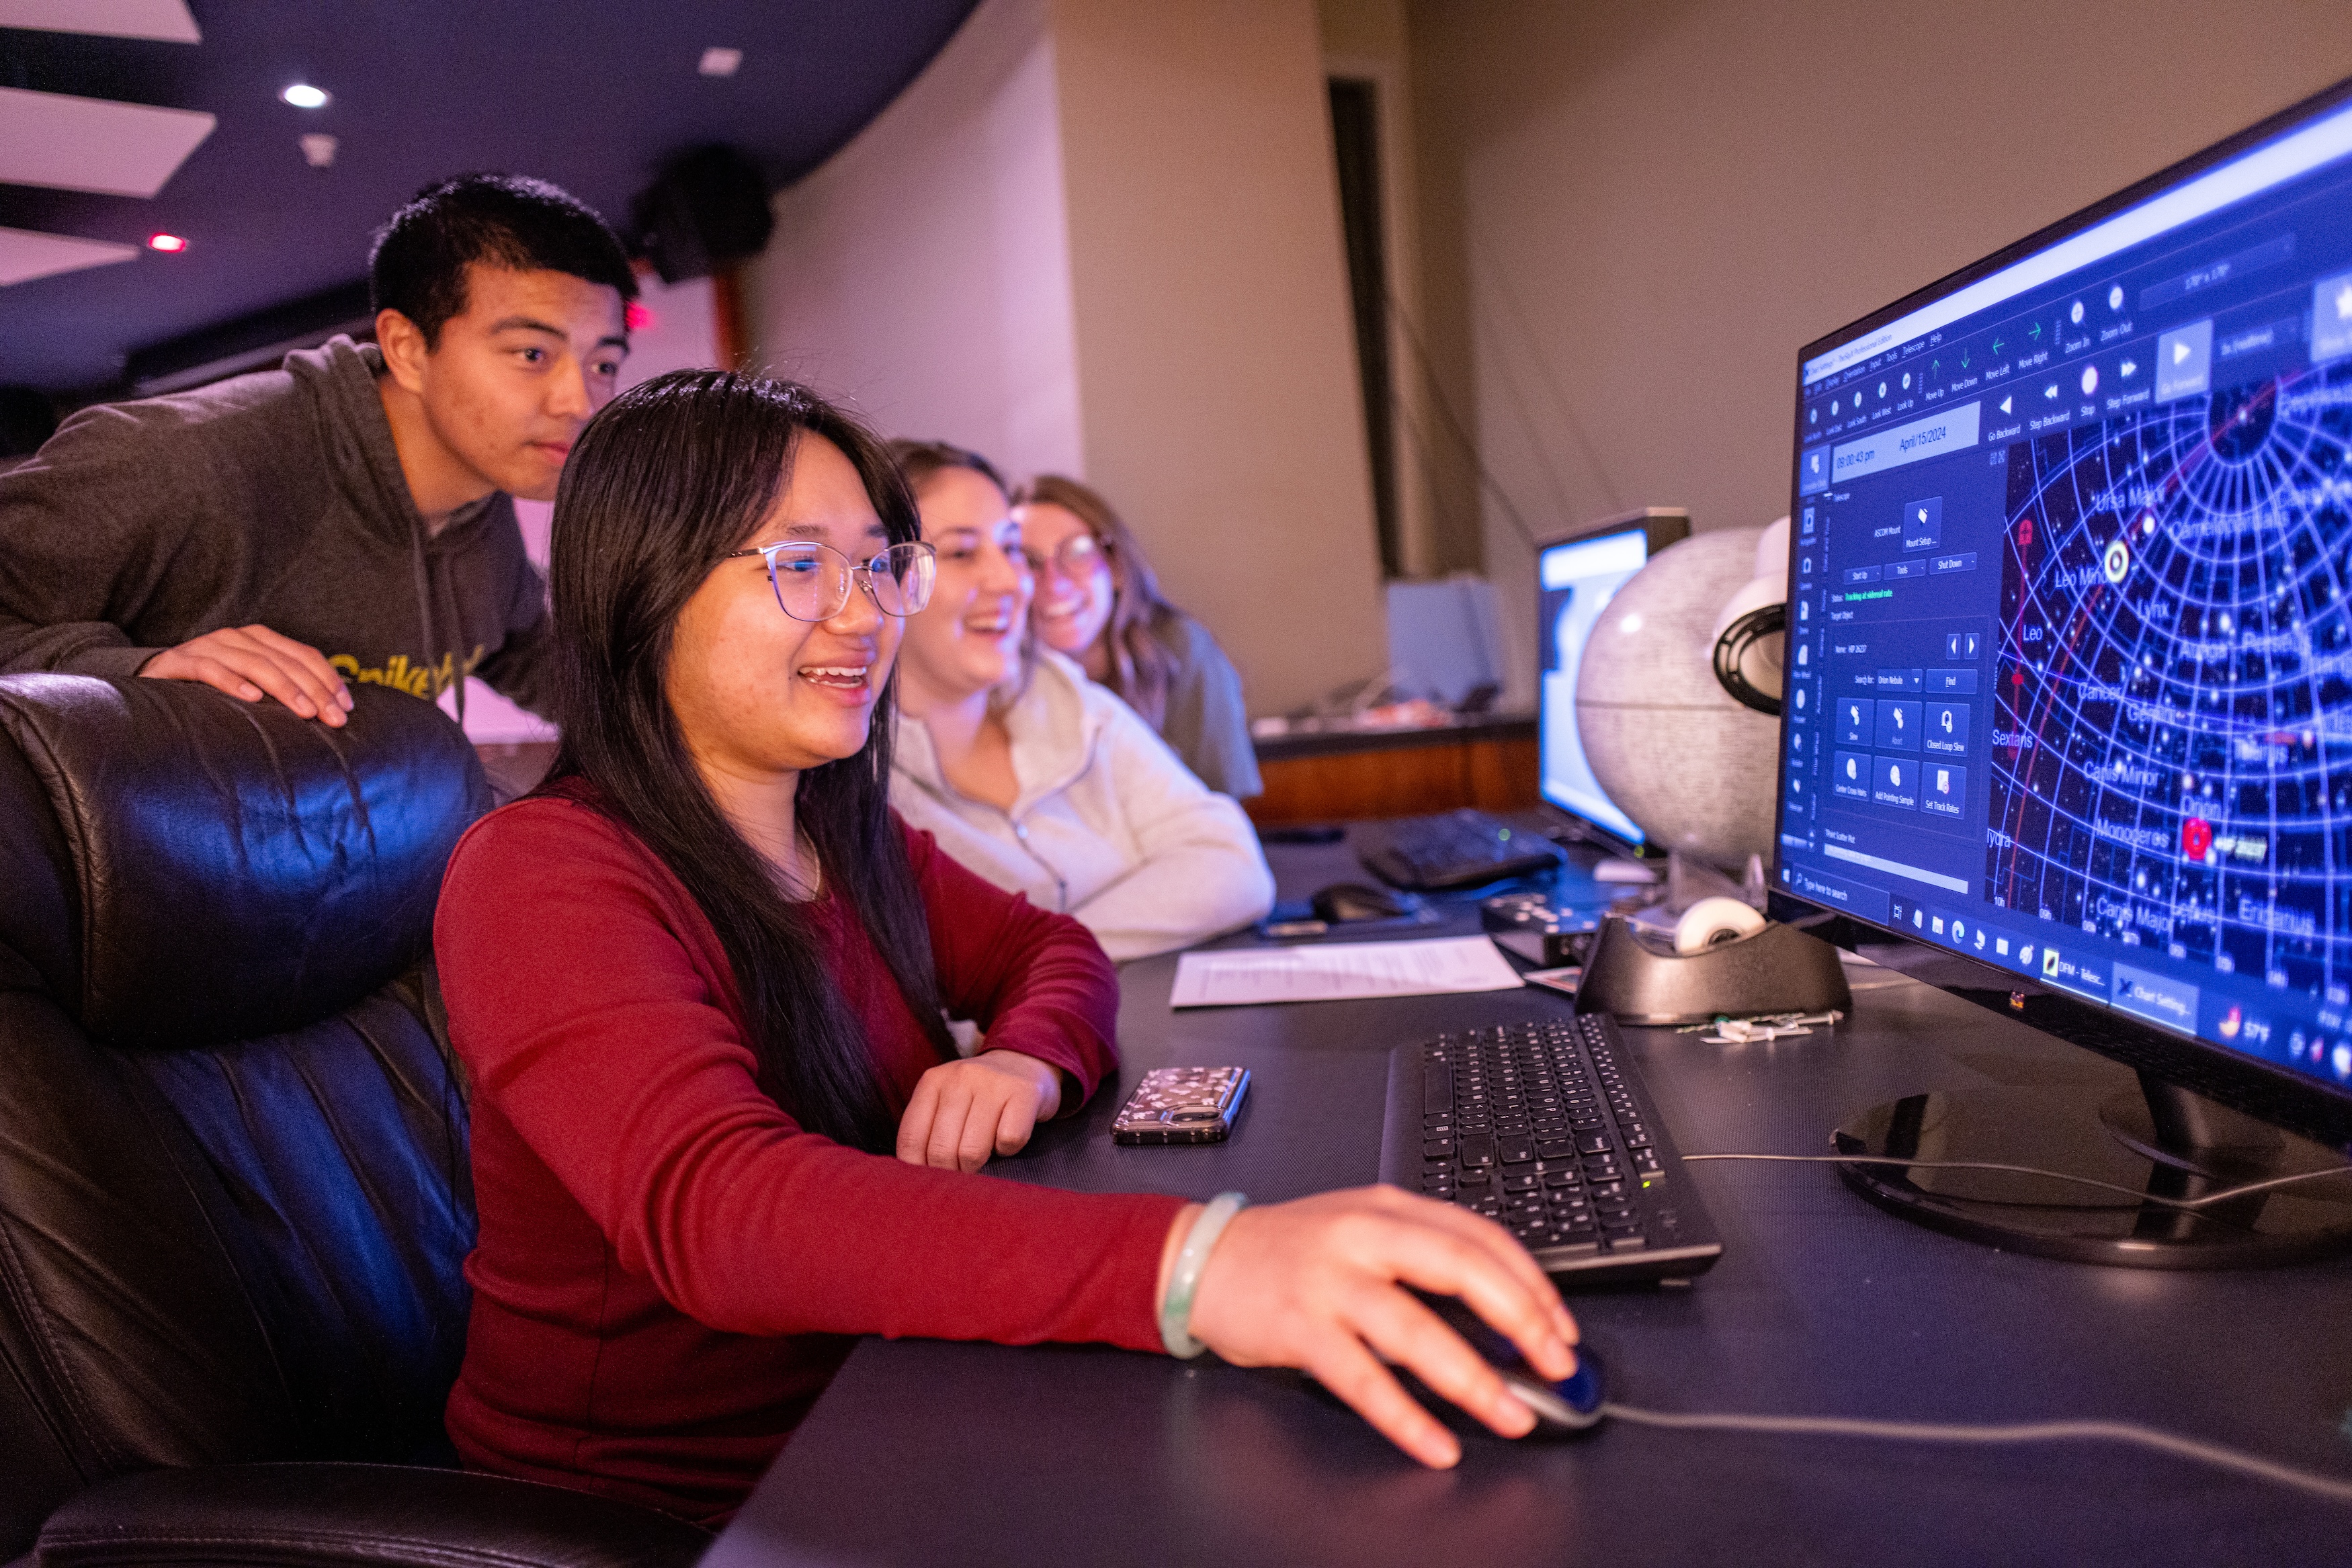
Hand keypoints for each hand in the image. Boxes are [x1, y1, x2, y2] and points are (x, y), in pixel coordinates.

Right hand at [141, 625, 353, 726]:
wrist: (154, 677)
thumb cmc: (212, 686)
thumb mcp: (252, 682)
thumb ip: (283, 688)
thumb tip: (327, 711)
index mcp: (260, 639)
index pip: (305, 656)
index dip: (329, 680)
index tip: (347, 707)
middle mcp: (237, 638)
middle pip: (286, 661)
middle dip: (315, 690)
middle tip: (334, 718)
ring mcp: (209, 647)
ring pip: (255, 663)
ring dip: (284, 688)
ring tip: (305, 711)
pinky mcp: (181, 661)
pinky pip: (210, 669)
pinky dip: (232, 682)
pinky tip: (252, 698)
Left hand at [895, 1049, 1063, 1172]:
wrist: (1024, 1062)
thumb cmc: (978, 1095)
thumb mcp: (945, 1100)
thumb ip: (927, 1130)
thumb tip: (916, 1178)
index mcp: (932, 1081)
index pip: (911, 1138)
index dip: (917, 1169)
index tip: (928, 1180)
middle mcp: (960, 1078)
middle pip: (941, 1149)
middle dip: (950, 1173)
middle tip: (959, 1173)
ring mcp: (993, 1083)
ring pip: (972, 1151)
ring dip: (977, 1166)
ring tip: (982, 1157)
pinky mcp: (1024, 1092)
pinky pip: (1008, 1140)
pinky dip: (1007, 1150)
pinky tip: (1005, 1140)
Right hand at [1177, 1186, 1579, 1467]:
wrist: (1203, 1257)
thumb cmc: (1289, 1251)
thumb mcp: (1360, 1231)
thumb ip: (1421, 1258)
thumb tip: (1501, 1316)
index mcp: (1388, 1208)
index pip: (1480, 1236)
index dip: (1533, 1282)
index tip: (1562, 1328)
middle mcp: (1363, 1236)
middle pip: (1460, 1268)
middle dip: (1522, 1320)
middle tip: (1555, 1366)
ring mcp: (1330, 1280)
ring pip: (1415, 1329)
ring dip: (1472, 1379)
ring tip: (1509, 1416)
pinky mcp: (1298, 1326)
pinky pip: (1362, 1379)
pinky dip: (1405, 1417)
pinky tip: (1435, 1443)